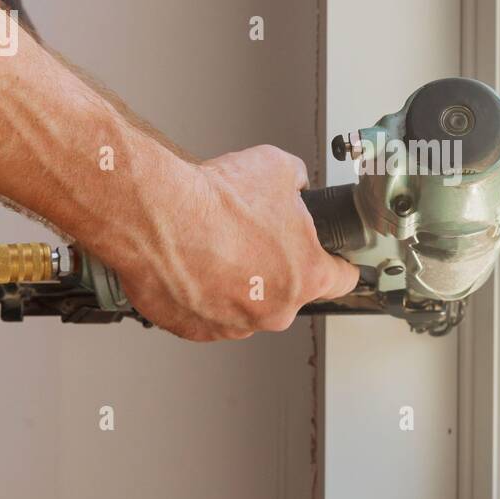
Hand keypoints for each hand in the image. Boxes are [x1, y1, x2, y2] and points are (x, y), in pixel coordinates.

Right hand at [109, 145, 359, 341]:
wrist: (157, 216)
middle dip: (273, 265)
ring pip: (246, 303)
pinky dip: (202, 291)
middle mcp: (275, 310)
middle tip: (249, 236)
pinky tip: (191, 263)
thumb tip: (294, 184)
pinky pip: (207, 311)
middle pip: (287, 290)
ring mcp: (234, 324)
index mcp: (306, 276)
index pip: (342, 279)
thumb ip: (297, 182)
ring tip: (213, 246)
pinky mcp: (196, 330)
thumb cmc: (216, 199)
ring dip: (236, 281)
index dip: (338, 264)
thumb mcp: (278, 168)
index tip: (334, 262)